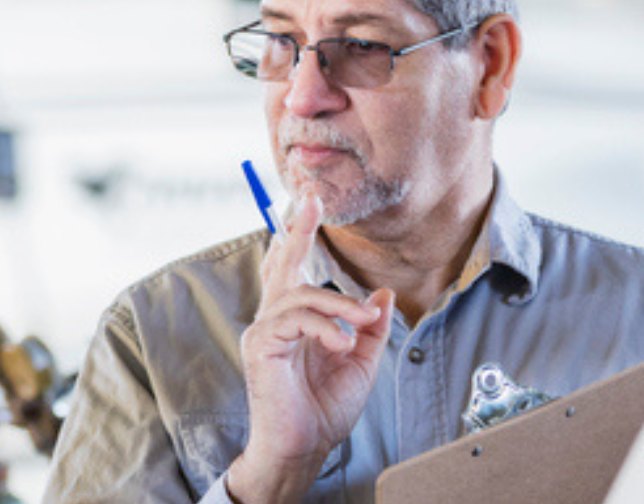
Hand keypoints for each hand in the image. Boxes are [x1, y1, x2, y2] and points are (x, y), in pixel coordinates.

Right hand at [227, 194, 394, 503]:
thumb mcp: (360, 363)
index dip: (301, 235)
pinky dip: (327, 327)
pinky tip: (343, 345)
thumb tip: (381, 292)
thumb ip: (369, 327)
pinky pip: (297, 319)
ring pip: (302, 293)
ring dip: (340, 304)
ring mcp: (264, 331)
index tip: (310, 202)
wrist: (303, 447)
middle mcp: (275, 319)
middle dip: (298, 228)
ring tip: (364, 321)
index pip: (296, 270)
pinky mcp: (261, 346)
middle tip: (311, 197)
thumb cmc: (324, 410)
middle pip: (282, 262)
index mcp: (295, 321)